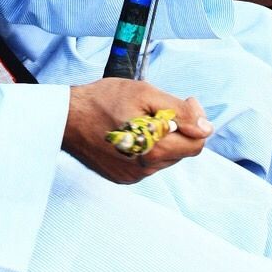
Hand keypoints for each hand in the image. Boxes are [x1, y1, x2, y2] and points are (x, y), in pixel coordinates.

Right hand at [63, 78, 212, 182]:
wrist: (65, 117)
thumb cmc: (102, 100)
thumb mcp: (145, 94)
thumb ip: (179, 111)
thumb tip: (206, 128)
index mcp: (154, 149)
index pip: (197, 144)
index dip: (196, 122)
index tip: (185, 103)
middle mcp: (145, 169)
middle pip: (181, 151)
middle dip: (178, 128)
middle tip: (161, 106)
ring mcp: (132, 176)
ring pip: (165, 157)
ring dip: (162, 138)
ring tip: (141, 118)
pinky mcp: (121, 177)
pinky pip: (147, 163)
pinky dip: (147, 148)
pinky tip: (130, 131)